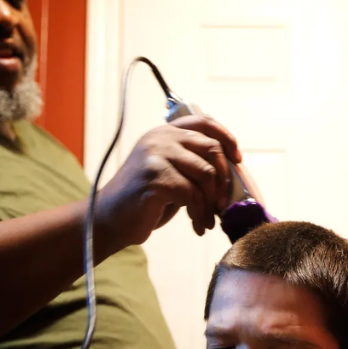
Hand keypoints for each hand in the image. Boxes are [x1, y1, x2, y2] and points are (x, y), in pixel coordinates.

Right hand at [95, 115, 242, 248]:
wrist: (110, 219)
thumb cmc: (145, 200)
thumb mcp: (171, 173)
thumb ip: (193, 163)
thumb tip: (232, 170)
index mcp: (165, 132)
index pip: (204, 122)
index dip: (226, 138)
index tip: (237, 159)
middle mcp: (161, 138)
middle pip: (212, 148)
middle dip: (224, 179)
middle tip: (223, 203)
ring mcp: (157, 155)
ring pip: (206, 173)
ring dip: (212, 202)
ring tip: (207, 220)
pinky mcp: (156, 177)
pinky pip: (193, 194)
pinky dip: (200, 213)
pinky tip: (197, 226)